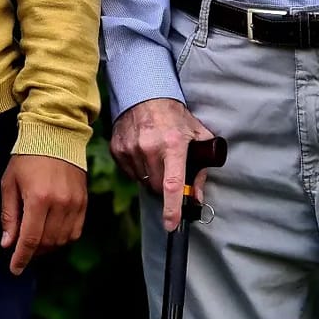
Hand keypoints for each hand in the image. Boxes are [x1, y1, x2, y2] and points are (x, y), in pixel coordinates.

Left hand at [0, 155, 86, 274]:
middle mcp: (59, 203)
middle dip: (33, 251)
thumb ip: (9, 215)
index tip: (14, 269)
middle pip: (47, 243)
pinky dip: (63, 238)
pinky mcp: (84, 201)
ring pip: (62, 240)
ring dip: (48, 246)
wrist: (54, 135)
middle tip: (22, 248)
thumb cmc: (27, 157)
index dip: (21, 258)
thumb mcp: (10, 183)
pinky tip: (52, 232)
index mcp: (38, 198)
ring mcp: (74, 203)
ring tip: (36, 239)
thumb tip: (7, 244)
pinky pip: (75, 231)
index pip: (30, 240)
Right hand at [110, 97, 215, 231]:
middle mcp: (150, 147)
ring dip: (150, 177)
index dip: (173, 208)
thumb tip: (196, 198)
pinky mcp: (117, 147)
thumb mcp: (197, 136)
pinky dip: (137, 169)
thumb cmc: (175, 116)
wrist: (145, 93)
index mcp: (174, 144)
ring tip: (156, 157)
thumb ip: (200, 169)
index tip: (171, 225)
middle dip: (164, 186)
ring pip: (142, 181)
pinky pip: (129, 172)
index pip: (172, 184)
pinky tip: (142, 153)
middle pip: (157, 187)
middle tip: (169, 170)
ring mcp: (131, 147)